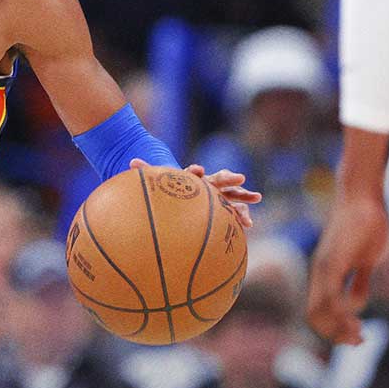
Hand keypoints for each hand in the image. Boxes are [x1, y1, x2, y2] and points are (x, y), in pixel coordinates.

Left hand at [129, 159, 260, 227]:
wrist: (185, 193)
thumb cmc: (171, 188)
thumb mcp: (158, 181)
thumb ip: (147, 171)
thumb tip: (131, 162)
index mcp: (191, 178)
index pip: (194, 173)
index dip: (196, 171)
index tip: (197, 170)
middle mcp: (208, 184)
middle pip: (219, 179)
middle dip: (229, 178)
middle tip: (240, 177)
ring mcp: (219, 195)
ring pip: (233, 194)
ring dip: (244, 196)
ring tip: (258, 197)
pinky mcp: (224, 208)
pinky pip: (235, 211)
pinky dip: (241, 216)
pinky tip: (248, 225)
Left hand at [307, 195, 388, 344]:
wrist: (362, 198)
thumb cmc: (365, 225)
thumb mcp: (363, 260)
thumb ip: (359, 281)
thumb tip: (358, 303)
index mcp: (324, 274)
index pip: (318, 312)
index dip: (334, 330)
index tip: (357, 336)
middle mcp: (320, 272)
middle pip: (315, 316)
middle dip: (336, 334)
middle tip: (359, 340)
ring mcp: (326, 265)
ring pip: (321, 308)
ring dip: (340, 327)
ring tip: (359, 334)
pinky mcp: (336, 258)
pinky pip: (331, 290)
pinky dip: (341, 310)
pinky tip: (357, 315)